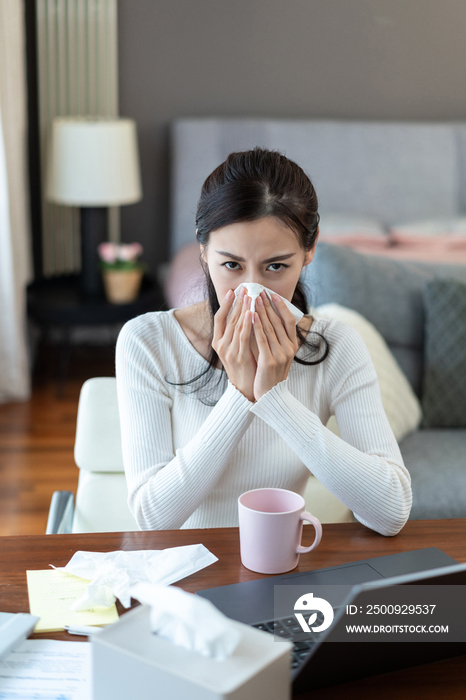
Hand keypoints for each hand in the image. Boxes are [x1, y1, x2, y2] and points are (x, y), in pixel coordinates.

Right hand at [212, 287, 256, 401]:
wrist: (245, 389)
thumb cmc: (244, 366)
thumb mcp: (236, 348)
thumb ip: (237, 333)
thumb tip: (244, 313)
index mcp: (218, 342)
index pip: (219, 318)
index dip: (225, 304)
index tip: (232, 291)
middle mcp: (221, 345)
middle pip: (228, 319)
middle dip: (237, 303)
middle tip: (245, 289)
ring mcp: (229, 351)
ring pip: (235, 326)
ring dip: (243, 309)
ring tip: (249, 296)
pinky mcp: (239, 357)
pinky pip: (243, 337)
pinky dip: (247, 324)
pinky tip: (252, 313)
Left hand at [252, 291, 297, 400]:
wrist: (270, 395)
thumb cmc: (271, 374)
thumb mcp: (279, 355)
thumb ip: (277, 340)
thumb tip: (270, 320)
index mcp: (293, 345)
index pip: (289, 321)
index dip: (282, 306)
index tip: (273, 294)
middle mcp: (289, 348)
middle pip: (278, 321)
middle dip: (268, 305)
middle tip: (259, 291)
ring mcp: (280, 354)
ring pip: (269, 327)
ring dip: (261, 311)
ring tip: (253, 298)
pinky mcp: (269, 360)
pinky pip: (262, 339)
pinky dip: (257, 326)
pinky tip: (251, 315)